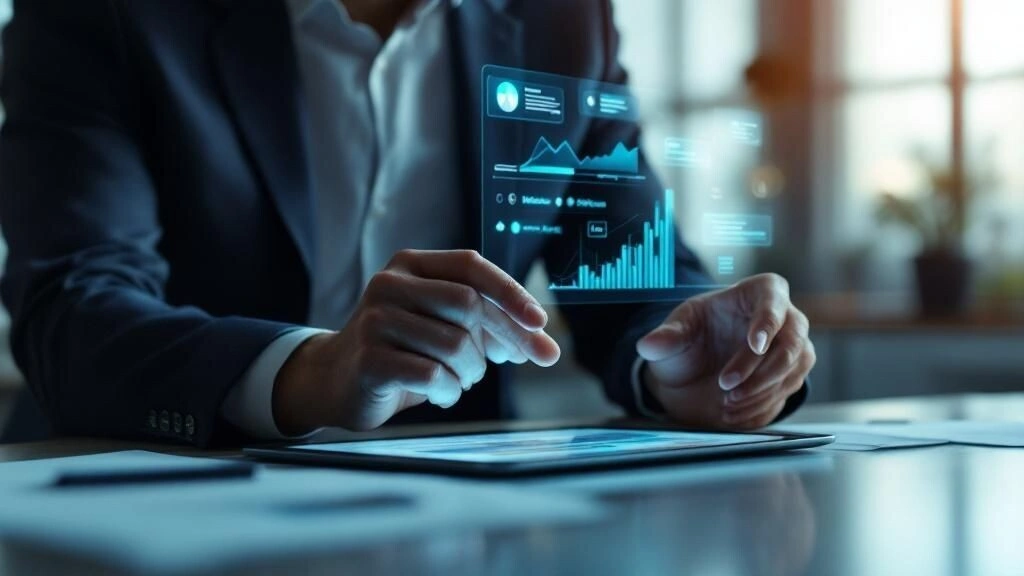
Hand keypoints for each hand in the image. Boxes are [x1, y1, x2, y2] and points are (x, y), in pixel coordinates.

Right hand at [273, 250, 560, 433]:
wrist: (337, 379)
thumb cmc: (401, 349)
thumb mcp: (442, 325)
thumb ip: (488, 324)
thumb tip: (543, 344)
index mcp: (411, 264)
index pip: (471, 265)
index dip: (511, 292)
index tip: (540, 323)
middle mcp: (390, 284)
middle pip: (469, 304)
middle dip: (500, 339)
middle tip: (502, 364)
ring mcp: (375, 320)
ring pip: (455, 344)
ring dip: (471, 372)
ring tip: (461, 380)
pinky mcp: (369, 358)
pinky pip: (433, 375)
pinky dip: (449, 391)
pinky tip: (442, 393)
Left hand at [636, 274, 814, 429]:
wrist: (700, 368)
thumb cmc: (694, 336)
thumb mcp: (677, 331)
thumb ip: (666, 336)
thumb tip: (648, 345)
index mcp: (758, 291)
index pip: (773, 298)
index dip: (767, 321)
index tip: (753, 345)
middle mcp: (786, 316)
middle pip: (789, 341)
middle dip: (758, 369)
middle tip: (726, 387)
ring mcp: (794, 346)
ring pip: (792, 368)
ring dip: (761, 390)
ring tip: (726, 404)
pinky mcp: (793, 373)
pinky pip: (788, 389)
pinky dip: (761, 404)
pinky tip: (735, 411)